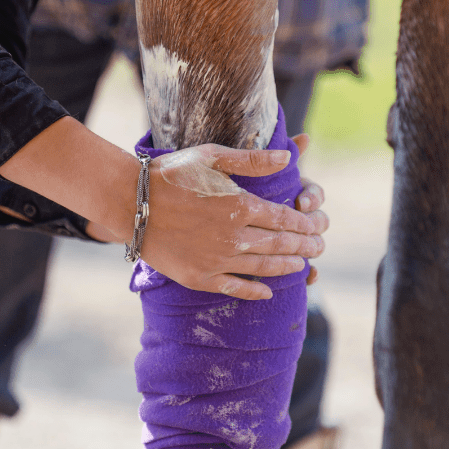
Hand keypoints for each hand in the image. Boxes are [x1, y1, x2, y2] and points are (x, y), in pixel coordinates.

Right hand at [134, 142, 324, 299]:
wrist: (129, 202)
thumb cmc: (171, 173)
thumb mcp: (212, 156)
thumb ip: (252, 160)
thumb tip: (289, 158)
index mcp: (240, 205)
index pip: (285, 218)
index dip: (306, 224)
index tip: (318, 227)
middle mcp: (233, 236)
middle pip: (280, 244)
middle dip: (305, 246)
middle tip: (320, 248)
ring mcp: (216, 260)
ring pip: (263, 267)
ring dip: (288, 267)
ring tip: (303, 266)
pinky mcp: (199, 277)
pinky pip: (235, 288)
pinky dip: (255, 291)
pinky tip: (268, 292)